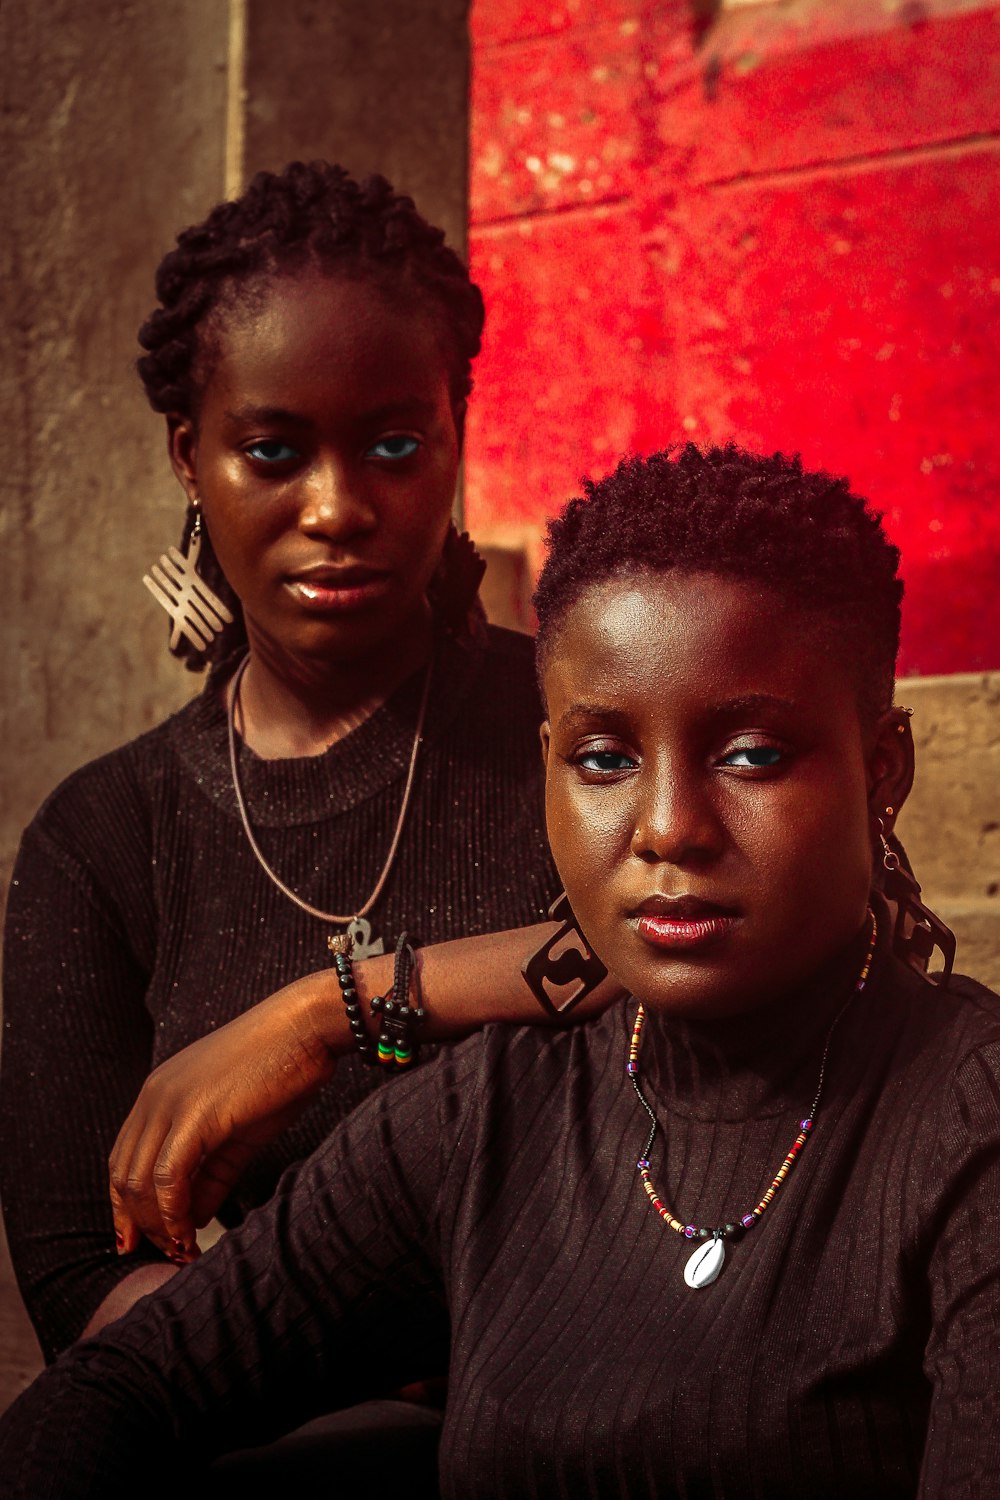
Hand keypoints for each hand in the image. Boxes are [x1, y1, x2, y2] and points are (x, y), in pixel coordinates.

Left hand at [109, 971, 342, 1260]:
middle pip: (123, 1175)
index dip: (128, 1206)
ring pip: (139, 1182)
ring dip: (157, 1225)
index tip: (146, 1241)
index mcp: (159, 1093)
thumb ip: (212, 1174)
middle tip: (170, 1253)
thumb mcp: (240, 1130)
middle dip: (141, 1223)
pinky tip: (190, 1235)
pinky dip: (174, 1214)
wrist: (308, 1027)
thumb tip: (192, 1218)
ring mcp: (171, 1103)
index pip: (123, 1160)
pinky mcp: (196, 1114)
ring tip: (182, 1250)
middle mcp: (154, 1096)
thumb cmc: (282, 1071)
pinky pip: (169, 1178)